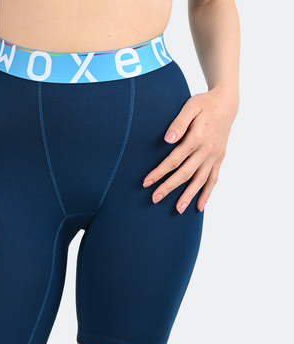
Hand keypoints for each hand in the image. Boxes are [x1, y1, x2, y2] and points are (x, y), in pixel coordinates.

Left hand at [143, 87, 238, 212]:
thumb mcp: (190, 106)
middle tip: (154, 199)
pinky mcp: (219, 159)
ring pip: (200, 180)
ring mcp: (214, 156)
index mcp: (197, 138)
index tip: (146, 182)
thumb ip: (179, 122)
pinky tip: (199, 206)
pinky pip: (213, 179)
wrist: (227, 103)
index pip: (174, 160)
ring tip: (178, 210)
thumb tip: (168, 139)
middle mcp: (207, 150)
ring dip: (189, 196)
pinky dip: (207, 194)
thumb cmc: (204, 104)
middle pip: (185, 173)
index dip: (159, 172)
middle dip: (169, 187)